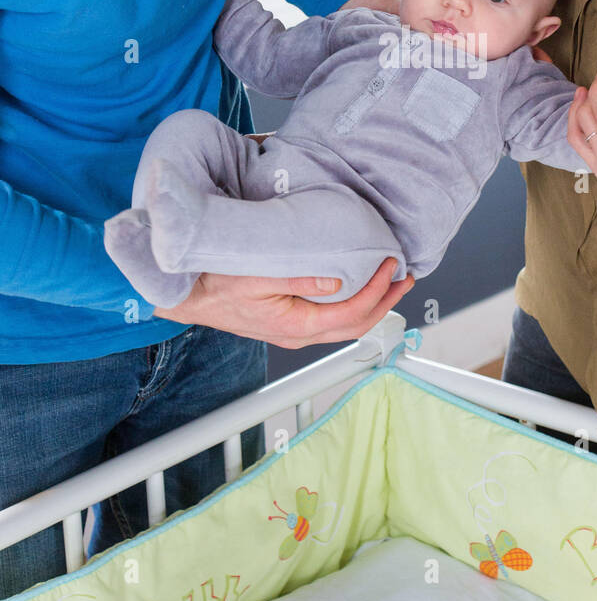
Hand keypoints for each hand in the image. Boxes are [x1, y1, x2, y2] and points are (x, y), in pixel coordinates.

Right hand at [153, 257, 413, 348]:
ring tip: (391, 284)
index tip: (392, 266)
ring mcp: (294, 333)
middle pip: (357, 325)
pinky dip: (353, 306)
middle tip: (406, 277)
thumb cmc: (215, 282)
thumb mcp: (257, 276)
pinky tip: (357, 291)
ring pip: (346, 326)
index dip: (378, 290)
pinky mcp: (289, 325)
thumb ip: (299, 280)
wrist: (186, 295)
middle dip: (386, 302)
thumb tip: (337, 283)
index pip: (352, 313)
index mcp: (296, 325)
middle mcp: (299, 335)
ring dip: (373, 305)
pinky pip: (331, 321)